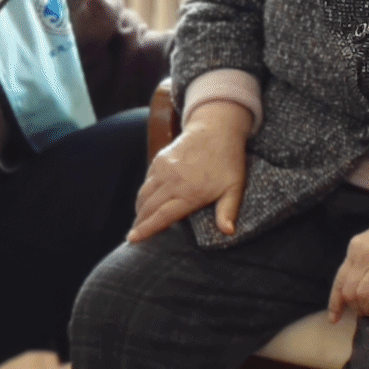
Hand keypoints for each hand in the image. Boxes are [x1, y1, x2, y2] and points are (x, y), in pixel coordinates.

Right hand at [129, 100, 252, 242]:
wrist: (216, 129)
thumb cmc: (228, 161)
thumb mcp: (234, 187)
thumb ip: (228, 211)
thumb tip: (228, 232)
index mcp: (190, 192)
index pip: (162, 216)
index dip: (147, 229)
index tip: (133, 239)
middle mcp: (172, 181)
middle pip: (148, 207)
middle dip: (139, 223)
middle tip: (133, 237)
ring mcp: (163, 169)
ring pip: (144, 194)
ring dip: (139, 210)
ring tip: (138, 223)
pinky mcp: (159, 160)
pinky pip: (147, 182)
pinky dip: (143, 195)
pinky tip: (146, 203)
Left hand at [326, 165, 368, 320]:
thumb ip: (367, 256)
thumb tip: (361, 280)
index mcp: (357, 246)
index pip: (340, 280)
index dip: (335, 303)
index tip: (334, 319)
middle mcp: (364, 254)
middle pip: (349, 292)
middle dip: (356, 308)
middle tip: (367, 314)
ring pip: (363, 296)